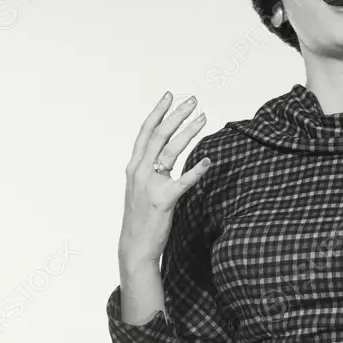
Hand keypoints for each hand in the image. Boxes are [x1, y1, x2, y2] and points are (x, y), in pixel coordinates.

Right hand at [118, 91, 210, 270]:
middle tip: (192, 101)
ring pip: (170, 151)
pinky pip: (182, 182)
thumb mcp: (141, 188)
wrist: (134, 246)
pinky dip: (196, 171)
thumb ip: (151, 171)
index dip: (158, 112)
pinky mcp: (162, 200)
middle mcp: (139, 171)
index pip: (145, 132)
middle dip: (176, 115)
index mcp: (134, 167)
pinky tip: (208, 161)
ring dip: (188, 132)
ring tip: (203, 119)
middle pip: (159, 135)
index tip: (169, 95)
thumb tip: (166, 157)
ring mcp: (149, 185)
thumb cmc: (141, 218)